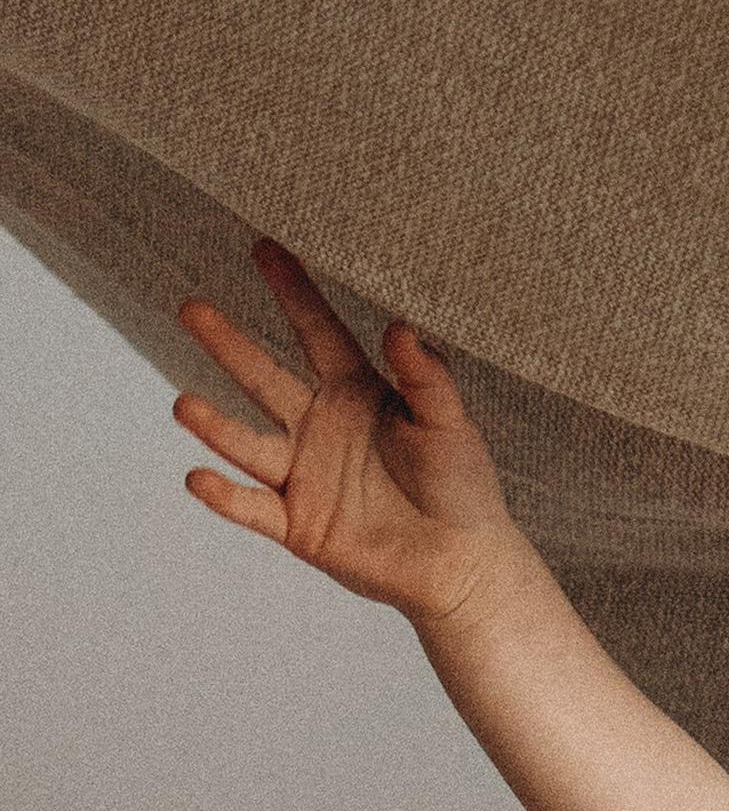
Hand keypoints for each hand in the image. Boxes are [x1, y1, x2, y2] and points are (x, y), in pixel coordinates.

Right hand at [175, 240, 520, 624]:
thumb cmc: (462, 486)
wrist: (461, 563)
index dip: (293, 292)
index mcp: (357, 394)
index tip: (265, 247)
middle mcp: (319, 427)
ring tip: (184, 405)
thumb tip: (401, 325)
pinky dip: (225, 497)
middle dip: (228, 344)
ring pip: (248, 443)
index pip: (318, 333)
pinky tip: (199, 478)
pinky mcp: (297, 524)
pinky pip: (253, 508)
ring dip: (215, 426)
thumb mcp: (449, 424)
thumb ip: (426, 378)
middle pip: (263, 377)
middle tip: (190, 307)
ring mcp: (303, 476)